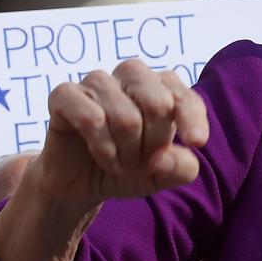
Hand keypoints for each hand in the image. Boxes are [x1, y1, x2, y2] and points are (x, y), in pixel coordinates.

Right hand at [40, 59, 208, 208]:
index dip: (193, 119)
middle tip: (141, 160)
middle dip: (153, 143)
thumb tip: (165, 157)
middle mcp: (131, 76)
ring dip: (125, 152)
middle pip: (158, 103)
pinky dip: (102, 147)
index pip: (184, 96)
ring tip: (119, 162)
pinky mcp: (65, 95)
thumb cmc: (129, 169)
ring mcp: (97, 82)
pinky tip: (102, 156)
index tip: (197, 142)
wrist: (82, 184)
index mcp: (161, 86)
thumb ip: (181, 168)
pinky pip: (91, 118)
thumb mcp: (163, 175)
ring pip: (125, 117)